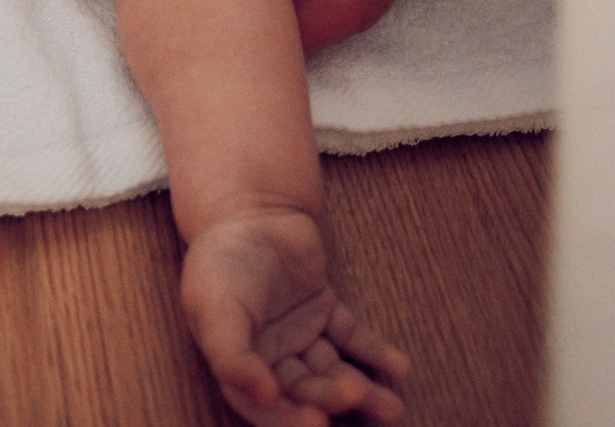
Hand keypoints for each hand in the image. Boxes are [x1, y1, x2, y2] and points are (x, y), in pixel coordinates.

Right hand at [183, 208, 408, 424]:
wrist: (249, 209)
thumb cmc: (221, 261)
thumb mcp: (215, 307)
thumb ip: (231, 354)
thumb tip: (264, 396)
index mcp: (238, 361)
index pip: (263, 406)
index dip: (288, 421)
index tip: (318, 423)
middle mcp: (271, 355)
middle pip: (305, 390)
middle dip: (332, 396)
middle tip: (356, 393)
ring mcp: (300, 334)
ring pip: (333, 370)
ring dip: (362, 388)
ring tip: (393, 408)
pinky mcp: (325, 310)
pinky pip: (353, 337)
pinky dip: (376, 353)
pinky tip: (398, 367)